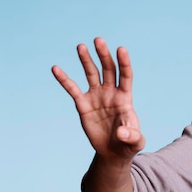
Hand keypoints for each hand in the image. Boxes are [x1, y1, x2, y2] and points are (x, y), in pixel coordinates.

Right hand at [52, 37, 144, 160]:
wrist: (113, 152)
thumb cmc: (128, 144)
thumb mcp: (135, 142)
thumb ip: (132, 136)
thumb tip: (121, 133)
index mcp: (125, 97)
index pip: (126, 76)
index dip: (124, 62)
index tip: (121, 49)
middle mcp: (111, 93)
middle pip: (108, 69)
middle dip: (104, 55)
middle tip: (98, 40)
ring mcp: (96, 97)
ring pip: (91, 74)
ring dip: (86, 60)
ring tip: (81, 46)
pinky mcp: (83, 105)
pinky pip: (72, 89)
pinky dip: (64, 79)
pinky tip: (56, 68)